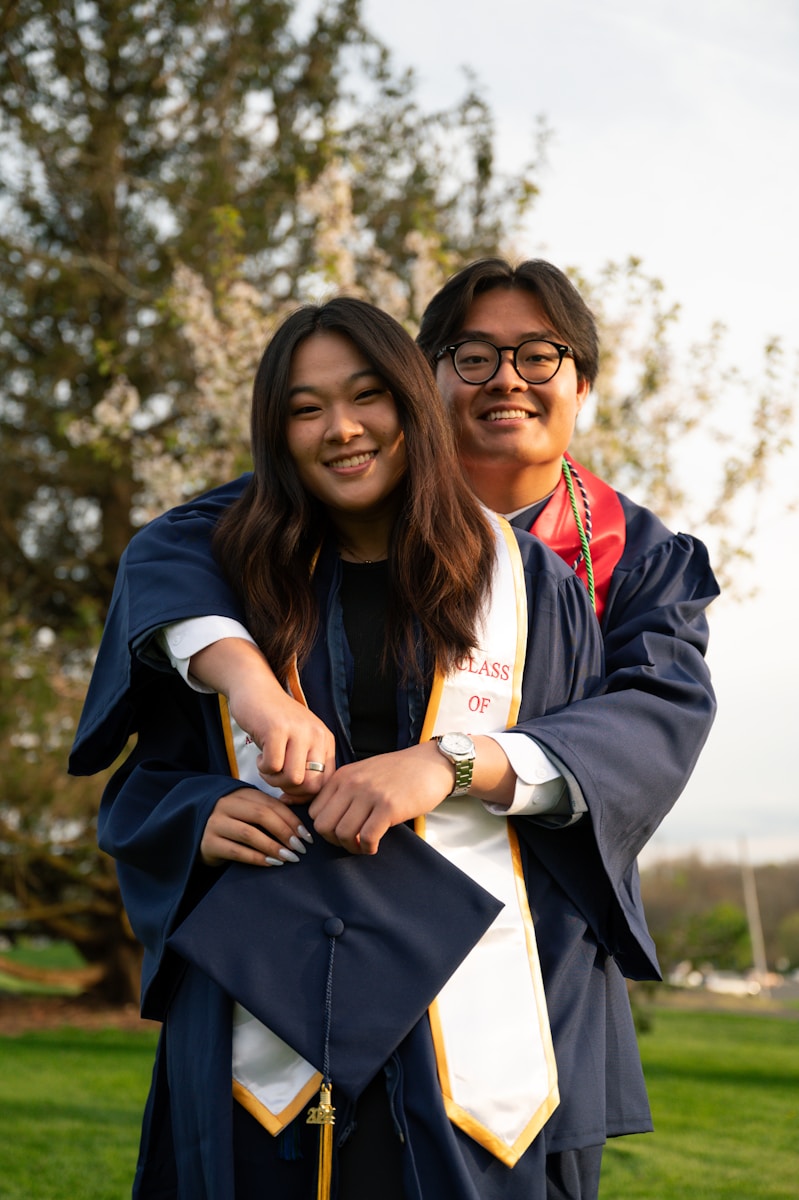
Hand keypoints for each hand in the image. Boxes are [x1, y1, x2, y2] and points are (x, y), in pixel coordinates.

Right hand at [190, 638, 335, 795]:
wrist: (255, 689)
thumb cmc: (275, 721)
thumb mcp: (298, 742)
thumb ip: (305, 766)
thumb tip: (300, 801)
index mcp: (325, 740)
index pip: (326, 783)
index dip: (305, 795)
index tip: (288, 792)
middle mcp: (316, 735)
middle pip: (311, 785)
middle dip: (290, 791)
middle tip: (277, 779)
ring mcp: (298, 731)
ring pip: (293, 779)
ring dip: (274, 780)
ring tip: (267, 767)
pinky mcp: (277, 729)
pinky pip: (273, 767)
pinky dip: (263, 769)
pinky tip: (261, 757)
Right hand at [200, 787, 313, 866]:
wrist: (194, 832)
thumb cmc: (232, 823)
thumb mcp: (248, 811)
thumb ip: (268, 813)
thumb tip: (300, 829)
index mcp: (241, 793)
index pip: (271, 804)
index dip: (292, 820)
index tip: (307, 837)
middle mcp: (226, 804)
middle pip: (261, 815)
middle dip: (285, 832)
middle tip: (300, 849)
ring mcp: (215, 823)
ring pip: (249, 834)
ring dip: (273, 847)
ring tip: (289, 858)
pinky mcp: (208, 842)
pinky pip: (237, 851)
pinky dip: (257, 858)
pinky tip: (271, 863)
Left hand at [308, 742, 454, 854]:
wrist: (431, 764)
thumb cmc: (399, 773)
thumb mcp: (364, 773)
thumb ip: (344, 790)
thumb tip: (327, 818)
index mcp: (343, 776)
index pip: (314, 811)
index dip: (325, 828)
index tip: (340, 832)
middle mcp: (352, 783)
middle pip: (323, 826)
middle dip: (334, 841)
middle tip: (351, 842)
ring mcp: (370, 795)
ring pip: (343, 834)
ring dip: (352, 847)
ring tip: (364, 845)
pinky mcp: (389, 807)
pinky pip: (367, 838)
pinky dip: (368, 848)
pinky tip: (375, 846)